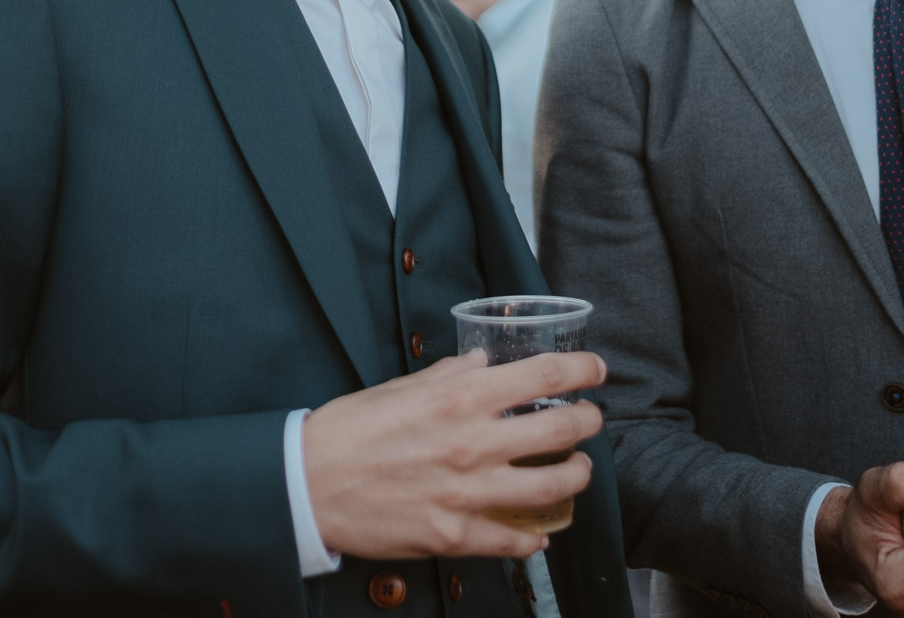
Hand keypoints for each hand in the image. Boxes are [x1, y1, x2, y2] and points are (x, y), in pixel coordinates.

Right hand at [303, 349, 605, 559]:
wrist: (307, 484)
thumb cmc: (348, 431)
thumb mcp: (400, 387)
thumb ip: (448, 374)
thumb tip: (482, 363)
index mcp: (458, 398)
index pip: (542, 377)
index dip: (582, 371)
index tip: (596, 371)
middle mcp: (471, 443)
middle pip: (559, 432)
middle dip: (588, 423)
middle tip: (592, 420)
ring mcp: (465, 493)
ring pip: (548, 488)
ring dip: (575, 477)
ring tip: (578, 470)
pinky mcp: (452, 534)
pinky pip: (510, 540)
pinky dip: (532, 538)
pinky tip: (540, 533)